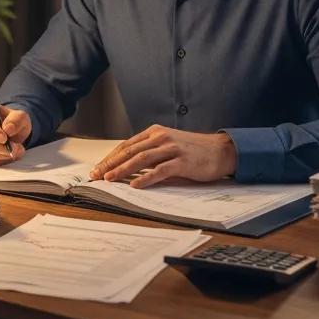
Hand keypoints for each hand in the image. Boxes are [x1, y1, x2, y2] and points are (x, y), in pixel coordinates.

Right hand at [0, 101, 30, 163]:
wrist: (13, 132)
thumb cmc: (14, 122)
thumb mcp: (21, 117)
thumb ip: (16, 120)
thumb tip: (8, 128)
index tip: (5, 138)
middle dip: (0, 147)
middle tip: (15, 147)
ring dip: (2, 154)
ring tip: (15, 150)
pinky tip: (7, 154)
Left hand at [89, 125, 236, 187]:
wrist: (221, 150)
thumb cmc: (193, 150)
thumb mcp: (168, 145)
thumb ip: (150, 152)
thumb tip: (127, 168)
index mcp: (155, 132)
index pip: (127, 145)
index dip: (110, 157)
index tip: (97, 168)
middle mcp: (161, 137)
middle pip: (130, 151)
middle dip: (110, 164)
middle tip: (96, 175)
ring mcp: (172, 148)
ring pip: (141, 159)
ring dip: (123, 170)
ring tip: (110, 179)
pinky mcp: (182, 161)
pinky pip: (160, 170)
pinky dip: (146, 178)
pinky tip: (135, 185)